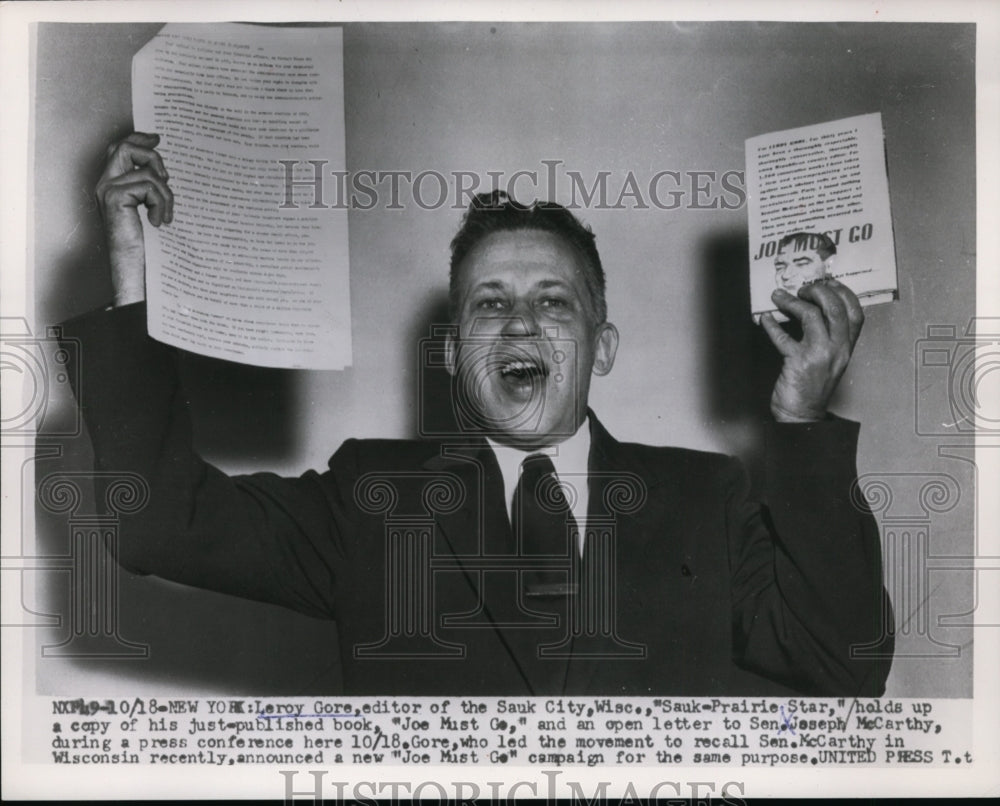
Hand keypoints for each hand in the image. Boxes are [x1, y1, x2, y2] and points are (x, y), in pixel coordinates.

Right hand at [95, 132, 172, 306]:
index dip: (138, 140)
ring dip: (165, 193)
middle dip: (152, 156)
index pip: (120, 149)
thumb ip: (151, 189)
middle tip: (168, 177)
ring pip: (146, 170)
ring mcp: (107, 189)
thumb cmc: (148, 245)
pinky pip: (150, 185)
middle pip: (126, 147)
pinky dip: (162, 203)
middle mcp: (105, 184)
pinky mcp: (114, 196)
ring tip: (165, 216)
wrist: (137, 269)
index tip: (157, 139)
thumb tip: (164, 170)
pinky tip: (160, 222)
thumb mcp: (151, 210)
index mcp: (112, 185)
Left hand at [760, 279, 863, 421]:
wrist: (802, 415)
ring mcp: (820, 356)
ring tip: (779, 297)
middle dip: (818, 291)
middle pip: (835, 308)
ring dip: (792, 302)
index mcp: (847, 347)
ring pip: (812, 316)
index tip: (826, 282)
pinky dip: (771, 325)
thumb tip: (807, 307)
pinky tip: (764, 320)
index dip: (842, 292)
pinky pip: (783, 337)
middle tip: (802, 289)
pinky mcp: (799, 363)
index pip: (855, 312)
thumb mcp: (828, 359)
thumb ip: (824, 336)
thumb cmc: (812, 386)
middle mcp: (838, 349)